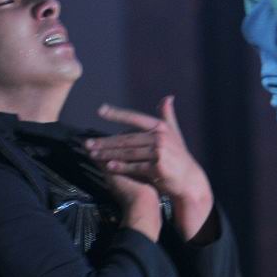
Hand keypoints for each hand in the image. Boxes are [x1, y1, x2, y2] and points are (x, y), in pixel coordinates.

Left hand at [87, 96, 213, 239]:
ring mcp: (159, 152)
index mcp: (161, 127)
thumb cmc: (179, 156)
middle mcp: (160, 137)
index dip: (117, 114)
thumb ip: (168, 115)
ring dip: (108, 154)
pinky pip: (134, 166)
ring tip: (93, 154)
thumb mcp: (174, 133)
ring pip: (128, 153)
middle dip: (105, 141)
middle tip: (88, 143)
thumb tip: (168, 97)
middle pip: (127, 138)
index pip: (135, 118)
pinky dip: (120, 167)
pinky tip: (108, 166)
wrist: (189, 179)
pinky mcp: (157, 167)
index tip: (100, 110)